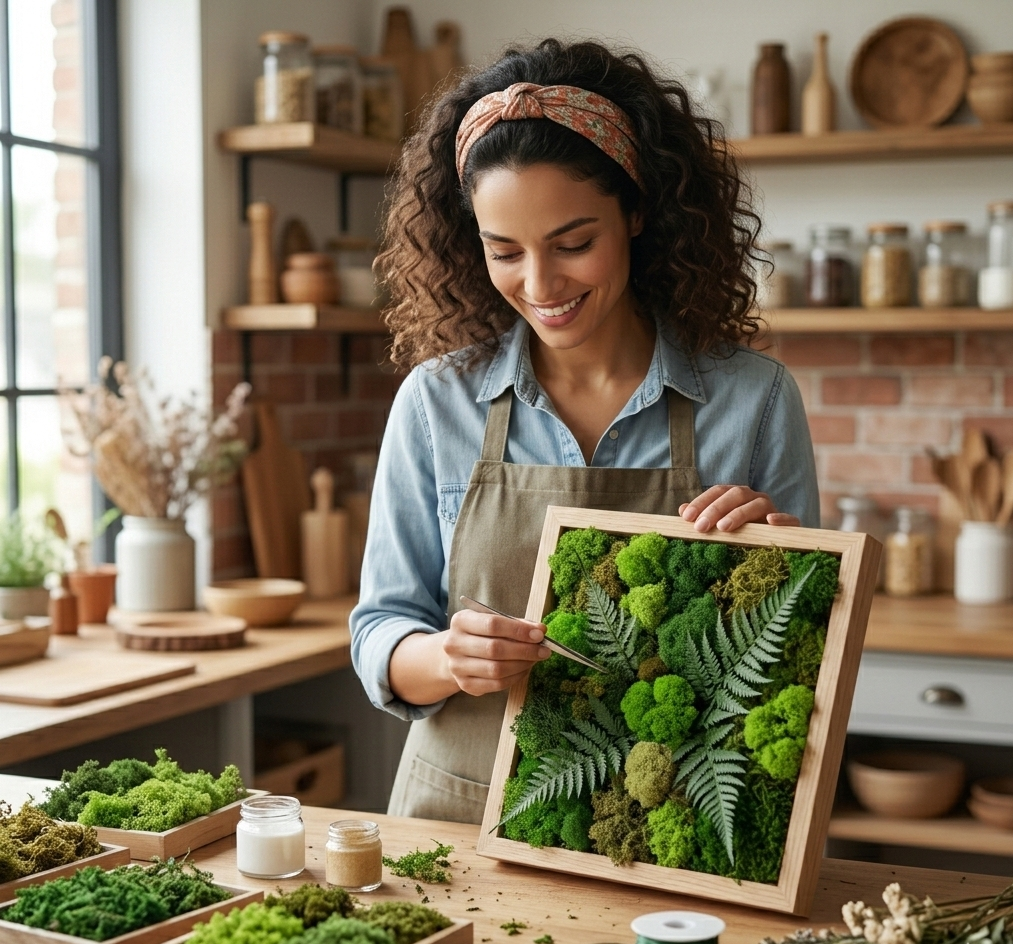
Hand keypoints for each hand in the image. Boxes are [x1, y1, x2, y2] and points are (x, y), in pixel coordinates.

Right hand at [440, 609, 550, 695]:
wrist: (457, 654)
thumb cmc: (480, 633)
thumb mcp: (493, 620)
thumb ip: (516, 624)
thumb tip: (540, 630)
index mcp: (461, 621)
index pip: (492, 624)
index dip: (519, 630)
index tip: (539, 634)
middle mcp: (454, 644)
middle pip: (494, 649)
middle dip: (524, 650)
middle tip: (544, 650)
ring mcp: (457, 667)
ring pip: (496, 669)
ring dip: (522, 665)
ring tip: (535, 659)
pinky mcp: (465, 685)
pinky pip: (496, 684)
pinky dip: (515, 677)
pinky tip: (524, 669)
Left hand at [679, 485, 799, 532]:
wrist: (776, 544)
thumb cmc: (742, 534)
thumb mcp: (720, 526)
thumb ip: (703, 516)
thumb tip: (681, 509)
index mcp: (737, 496)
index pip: (718, 491)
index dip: (702, 502)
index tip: (687, 517)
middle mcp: (754, 498)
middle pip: (735, 495)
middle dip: (715, 509)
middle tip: (700, 527)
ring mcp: (773, 509)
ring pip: (757, 504)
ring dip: (739, 514)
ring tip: (724, 528)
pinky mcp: (791, 524)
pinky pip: (790, 519)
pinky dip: (781, 519)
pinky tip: (770, 522)